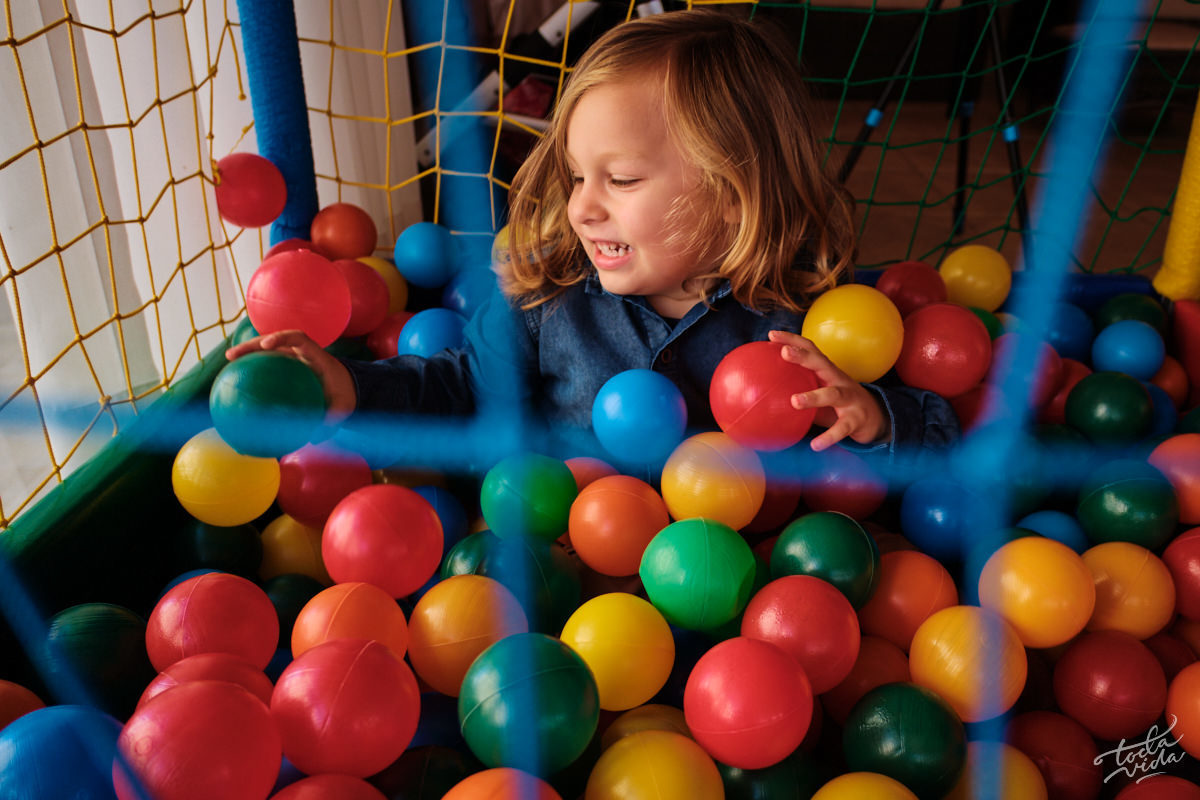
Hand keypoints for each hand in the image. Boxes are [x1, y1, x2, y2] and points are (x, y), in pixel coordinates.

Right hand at [226, 330, 356, 422]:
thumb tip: (315, 439)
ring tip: (227, 362)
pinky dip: (254, 371)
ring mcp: (292, 357)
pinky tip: (239, 385)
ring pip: (266, 351)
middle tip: (232, 355)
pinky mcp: (286, 366)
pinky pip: (268, 365)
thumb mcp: (342, 407)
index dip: (282, 337)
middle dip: (252, 345)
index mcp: (316, 355)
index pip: (298, 338)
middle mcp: (301, 352)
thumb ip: (331, 420)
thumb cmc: (345, 395)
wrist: (348, 387)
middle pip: (273, 340)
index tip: (267, 346)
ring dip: (246, 354)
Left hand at [767, 330, 891, 451]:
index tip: (771, 335)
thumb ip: (798, 390)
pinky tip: (815, 445)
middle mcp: (839, 380)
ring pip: (832, 394)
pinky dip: (829, 437)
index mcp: (828, 372)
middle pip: (822, 364)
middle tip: (784, 353)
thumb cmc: (839, 405)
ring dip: (814, 397)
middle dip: (803, 356)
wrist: (876, 419)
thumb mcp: (820, 393)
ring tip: (794, 401)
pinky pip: (841, 428)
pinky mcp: (856, 419)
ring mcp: (850, 398)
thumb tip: (763, 395)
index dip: (793, 340)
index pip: (811, 350)